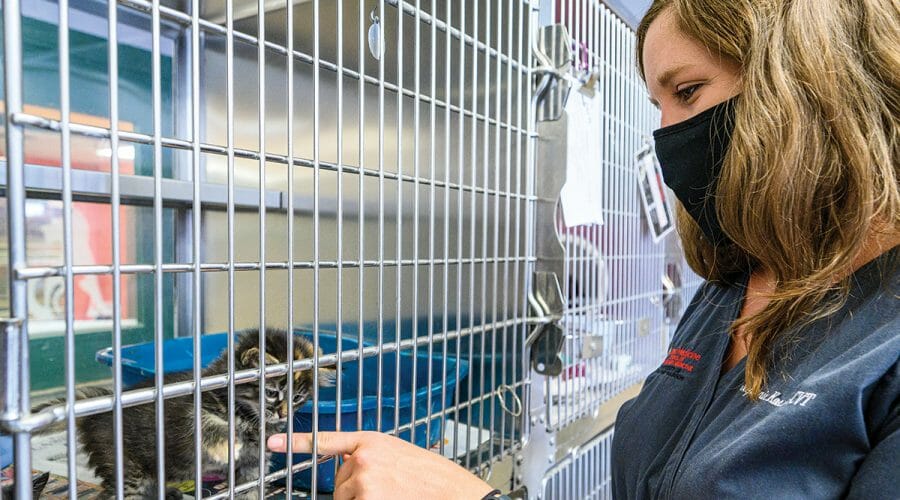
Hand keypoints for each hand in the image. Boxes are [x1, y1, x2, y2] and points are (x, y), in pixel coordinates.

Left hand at [267, 431, 494, 499]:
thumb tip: (350, 470)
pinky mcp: (366, 498)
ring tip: (393, 494)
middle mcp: (363, 457)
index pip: (327, 440)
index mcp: (372, 440)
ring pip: (345, 499)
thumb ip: (371, 458)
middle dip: (356, 490)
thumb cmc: (431, 476)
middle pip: (339, 482)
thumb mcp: (398, 455)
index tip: (272, 443)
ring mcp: (363, 479)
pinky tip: (391, 499)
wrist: (452, 491)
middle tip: (388, 490)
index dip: (296, 442)